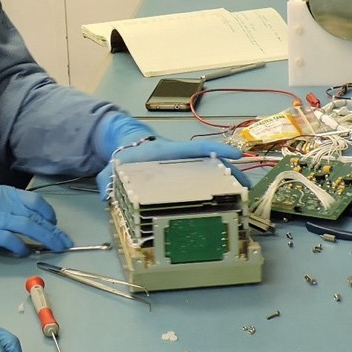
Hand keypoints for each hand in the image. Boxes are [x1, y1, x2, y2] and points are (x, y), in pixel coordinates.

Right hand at [0, 186, 71, 257]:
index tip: (55, 225)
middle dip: (54, 230)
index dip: (49, 214)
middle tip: (65, 242)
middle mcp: (2, 202)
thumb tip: (36, 224)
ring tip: (56, 248)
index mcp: (5, 193)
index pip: (35, 201)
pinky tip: (26, 253)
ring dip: (46, 238)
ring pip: (29, 226)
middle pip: (35, 215)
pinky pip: (12, 240)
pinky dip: (22, 248)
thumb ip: (12, 209)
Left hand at [94, 115, 244, 198]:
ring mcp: (185, 168)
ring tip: (245, 197)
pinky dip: (218, 189)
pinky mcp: (186, 178)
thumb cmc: (125, 158)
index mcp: (165, 154)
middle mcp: (180, 160)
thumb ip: (106, 181)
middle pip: (209, 163)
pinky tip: (230, 202)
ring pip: (211, 173)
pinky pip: (204, 182)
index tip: (234, 154)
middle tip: (245, 187)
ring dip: (229, 183)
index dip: (212, 150)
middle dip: (229, 173)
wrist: (127, 151)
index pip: (191, 149)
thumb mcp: (112, 169)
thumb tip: (105, 196)